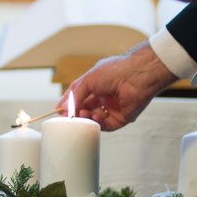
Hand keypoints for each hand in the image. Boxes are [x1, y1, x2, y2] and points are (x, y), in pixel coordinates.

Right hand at [61, 41, 178, 130]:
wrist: (136, 76)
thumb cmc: (114, 71)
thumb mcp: (88, 80)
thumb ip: (75, 95)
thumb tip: (64, 108)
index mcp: (95, 84)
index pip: (78, 96)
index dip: (69, 103)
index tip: (60, 111)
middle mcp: (103, 96)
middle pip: (85, 109)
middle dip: (77, 113)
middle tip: (70, 116)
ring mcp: (112, 107)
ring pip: (94, 118)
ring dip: (87, 117)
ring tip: (83, 114)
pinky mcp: (121, 118)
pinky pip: (106, 125)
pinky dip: (98, 123)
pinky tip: (95, 117)